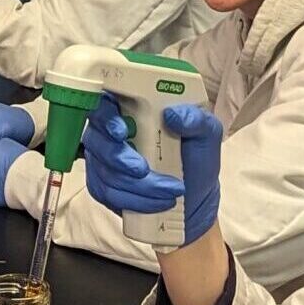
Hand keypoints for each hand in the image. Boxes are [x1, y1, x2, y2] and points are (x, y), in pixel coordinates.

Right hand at [81, 97, 222, 244]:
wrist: (193, 197)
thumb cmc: (196, 158)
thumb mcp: (206, 135)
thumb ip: (195, 119)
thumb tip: (173, 113)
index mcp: (132, 108)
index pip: (104, 102)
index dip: (105, 115)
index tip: (120, 131)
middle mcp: (110, 132)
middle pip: (96, 139)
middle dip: (119, 158)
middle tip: (143, 170)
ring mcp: (103, 159)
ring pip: (105, 171)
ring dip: (138, 185)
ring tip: (169, 190)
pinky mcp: (102, 185)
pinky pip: (108, 193)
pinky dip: (136, 200)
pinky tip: (158, 202)